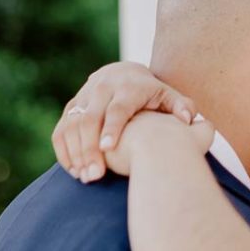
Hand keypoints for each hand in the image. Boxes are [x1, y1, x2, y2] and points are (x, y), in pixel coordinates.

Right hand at [53, 62, 196, 181]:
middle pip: (90, 119)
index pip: (117, 108)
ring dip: (75, 152)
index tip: (108, 148)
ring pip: (72, 125)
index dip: (112, 127)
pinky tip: (74, 170)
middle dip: (89, 148)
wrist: (122, 73)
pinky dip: (64, 151)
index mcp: (127, 87)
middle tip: (94, 176)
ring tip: (84, 177)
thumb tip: (188, 119)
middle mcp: (102, 89)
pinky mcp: (70, 107)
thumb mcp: (167, 95)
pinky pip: (60, 130)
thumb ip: (180, 106)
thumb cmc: (150, 92)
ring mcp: (83, 97)